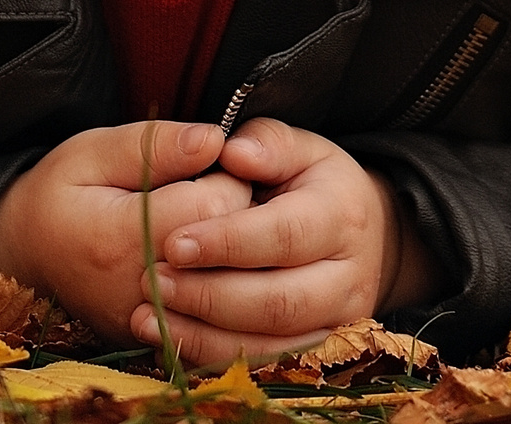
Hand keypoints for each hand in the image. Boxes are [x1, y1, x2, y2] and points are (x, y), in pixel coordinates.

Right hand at [0, 121, 252, 342]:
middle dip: (240, 210)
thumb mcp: (94, 152)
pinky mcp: (164, 339)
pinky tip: (204, 256)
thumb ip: (155, 144)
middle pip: (236, 246)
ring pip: (236, 283)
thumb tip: (214, 140)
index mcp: (123, 237)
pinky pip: (224, 315)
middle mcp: (143, 291)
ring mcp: (155, 323)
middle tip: (210, 188)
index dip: (229, 173)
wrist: (26, 257)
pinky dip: (224, 280)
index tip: (210, 162)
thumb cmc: (62, 194)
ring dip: (235, 249)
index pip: (219, 201)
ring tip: (207, 221)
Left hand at [135, 118, 442, 362]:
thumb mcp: (299, 148)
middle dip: (209, 296)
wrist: (361, 237)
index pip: (285, 235)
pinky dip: (213, 358)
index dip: (228, 243)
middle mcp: (348, 278)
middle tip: (152, 280)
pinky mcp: (319, 356)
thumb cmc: (313, 185)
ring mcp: (337, 324)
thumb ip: (267, 143)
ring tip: (149, 314)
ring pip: (271, 346)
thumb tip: (234, 153)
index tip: (174, 242)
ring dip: (204, 335)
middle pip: (278, 302)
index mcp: (342, 216)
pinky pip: (264, 367)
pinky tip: (169, 339)